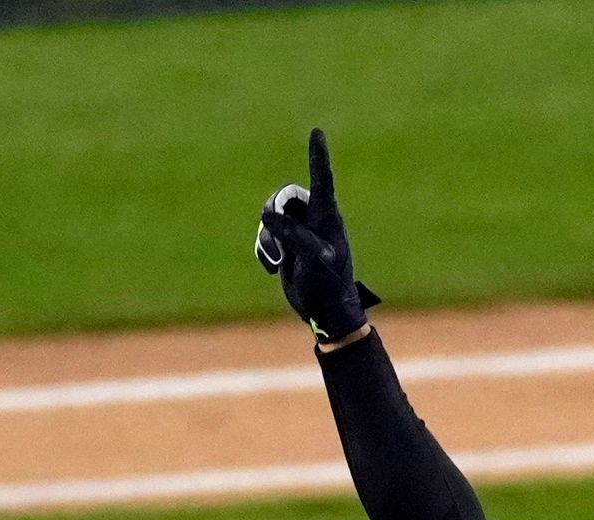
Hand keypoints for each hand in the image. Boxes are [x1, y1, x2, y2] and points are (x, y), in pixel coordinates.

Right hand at [254, 127, 384, 346]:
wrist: (325, 313)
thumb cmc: (328, 285)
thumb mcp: (313, 260)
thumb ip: (293, 235)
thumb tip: (267, 214)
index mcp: (327, 216)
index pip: (322, 178)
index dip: (318, 155)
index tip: (317, 132)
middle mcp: (314, 219)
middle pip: (285, 196)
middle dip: (276, 213)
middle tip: (277, 235)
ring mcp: (300, 231)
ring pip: (272, 216)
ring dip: (269, 238)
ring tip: (280, 261)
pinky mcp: (288, 244)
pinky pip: (267, 234)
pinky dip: (265, 249)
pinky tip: (274, 267)